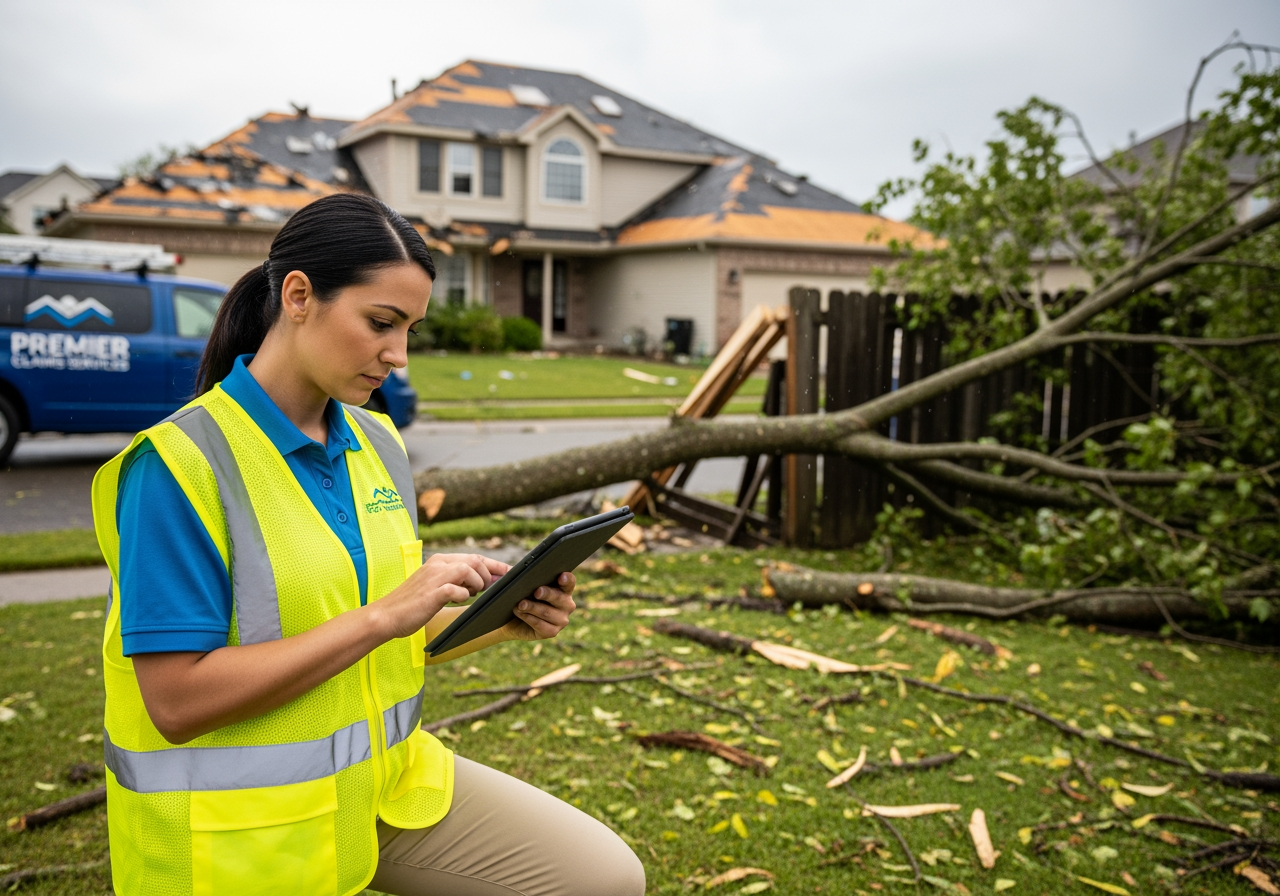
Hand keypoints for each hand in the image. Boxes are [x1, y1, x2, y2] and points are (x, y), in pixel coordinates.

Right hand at [375, 553, 509, 639]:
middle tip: (487, 589)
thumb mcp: (435, 586)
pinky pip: (457, 589)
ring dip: (477, 584)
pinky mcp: (432, 593)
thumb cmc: (412, 604)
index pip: (474, 556)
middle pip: (475, 560)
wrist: (386, 615)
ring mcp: (434, 577)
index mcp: (439, 561)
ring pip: (468, 570)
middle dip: (488, 575)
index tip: (510, 572)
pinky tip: (458, 601)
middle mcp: (438, 565)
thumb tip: (483, 582)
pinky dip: (463, 595)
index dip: (495, 564)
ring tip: (471, 594)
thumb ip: (456, 581)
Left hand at [503, 572, 576, 641]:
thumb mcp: (518, 581)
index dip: (566, 579)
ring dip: (532, 607)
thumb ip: (513, 572)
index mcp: (563, 589)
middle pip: (559, 597)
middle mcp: (566, 605)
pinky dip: (528, 618)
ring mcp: (561, 620)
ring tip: (519, 604)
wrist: (512, 619)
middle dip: (547, 594)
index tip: (561, 576)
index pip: (569, 582)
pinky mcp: (552, 632)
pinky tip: (519, 612)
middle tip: (536, 592)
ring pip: (547, 612)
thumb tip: (507, 568)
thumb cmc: (519, 595)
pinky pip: (541, 625)